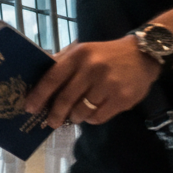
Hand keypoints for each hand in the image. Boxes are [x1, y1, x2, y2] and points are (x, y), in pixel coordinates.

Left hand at [23, 36, 160, 127]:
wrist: (143, 55)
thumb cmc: (106, 54)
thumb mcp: (83, 50)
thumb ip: (62, 62)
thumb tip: (38, 81)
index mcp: (80, 55)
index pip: (53, 78)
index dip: (39, 95)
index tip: (30, 108)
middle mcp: (93, 69)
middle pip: (65, 99)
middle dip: (55, 114)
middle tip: (51, 122)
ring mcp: (108, 84)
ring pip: (82, 111)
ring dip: (75, 116)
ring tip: (76, 114)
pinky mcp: (121, 99)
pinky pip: (98, 117)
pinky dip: (92, 118)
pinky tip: (93, 112)